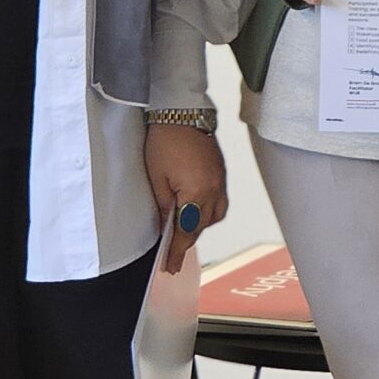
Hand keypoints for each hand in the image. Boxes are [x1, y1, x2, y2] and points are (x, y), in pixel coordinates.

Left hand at [146, 123, 227, 270]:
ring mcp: (220, 182)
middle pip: (201, 227)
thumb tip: (165, 226)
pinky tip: (196, 211)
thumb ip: (163, 206)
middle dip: (187, 241)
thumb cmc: (166, 139)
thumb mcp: (156, 177)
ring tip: (183, 231)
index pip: (186, 232)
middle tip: (173, 255)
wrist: (182, 112)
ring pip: (213, 216)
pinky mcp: (221, 174)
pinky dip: (208, 212)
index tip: (171, 265)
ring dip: (199, 226)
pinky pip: (219, 202)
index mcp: (197, 193)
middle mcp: (214, 190)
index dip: (177, 251)